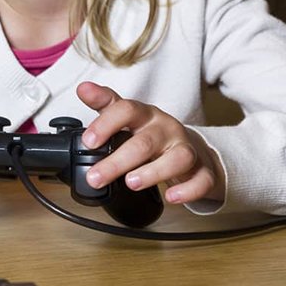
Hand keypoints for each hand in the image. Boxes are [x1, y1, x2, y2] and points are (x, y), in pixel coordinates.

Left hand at [76, 81, 224, 204]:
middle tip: (96, 177)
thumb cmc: (151, 133)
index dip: (106, 124)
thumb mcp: (127, 117)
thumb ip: (104, 104)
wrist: (190, 149)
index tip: (88, 141)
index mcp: (146, 115)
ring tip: (131, 183)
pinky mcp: (202, 170)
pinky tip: (171, 197)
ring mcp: (186, 149)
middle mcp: (167, 129)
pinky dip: (188, 190)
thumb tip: (83, 89)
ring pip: (177, 158)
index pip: (127, 110)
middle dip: (117, 161)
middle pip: (144, 142)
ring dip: (153, 172)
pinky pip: (201, 180)